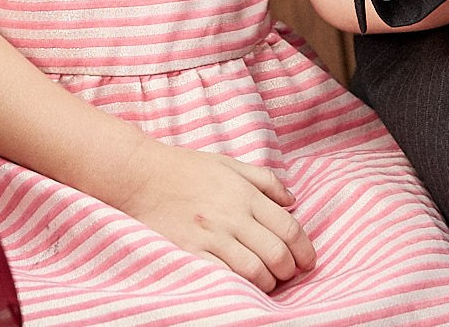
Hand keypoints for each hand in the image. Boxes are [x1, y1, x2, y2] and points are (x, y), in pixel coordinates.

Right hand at [110, 142, 316, 291]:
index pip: (289, 228)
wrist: (140, 176)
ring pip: (254, 271)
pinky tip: (243, 285)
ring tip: (268, 281)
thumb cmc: (185, 168)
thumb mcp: (229, 163)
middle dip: (290, 270)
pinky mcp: (190, 251)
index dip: (305, 250)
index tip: (308, 261)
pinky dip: (240, 286)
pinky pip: (224, 276)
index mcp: (244, 194)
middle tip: (288, 273)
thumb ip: (264, 181)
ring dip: (268, 282)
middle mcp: (231, 216)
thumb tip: (293, 201)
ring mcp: (210, 236)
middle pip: (276, 253)